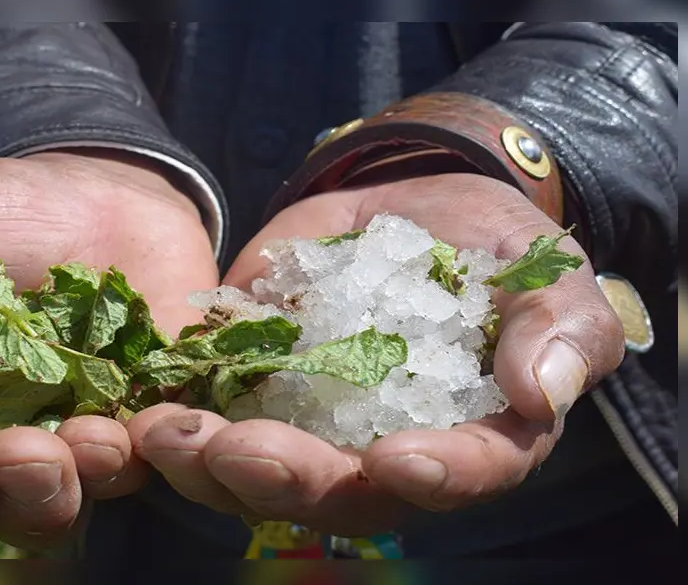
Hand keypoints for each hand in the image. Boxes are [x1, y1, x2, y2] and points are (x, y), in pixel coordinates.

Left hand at [128, 173, 624, 536]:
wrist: (410, 206)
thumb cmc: (492, 247)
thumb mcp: (542, 272)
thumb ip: (560, 331)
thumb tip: (544, 397)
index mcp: (466, 439)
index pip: (460, 477)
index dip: (435, 478)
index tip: (396, 458)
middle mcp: (381, 452)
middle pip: (338, 494)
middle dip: (286, 479)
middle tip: (238, 451)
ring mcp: (310, 426)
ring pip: (258, 473)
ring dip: (209, 465)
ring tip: (165, 433)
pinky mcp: (254, 389)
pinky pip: (212, 417)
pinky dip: (176, 418)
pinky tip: (138, 407)